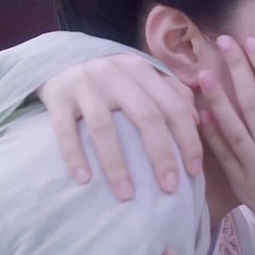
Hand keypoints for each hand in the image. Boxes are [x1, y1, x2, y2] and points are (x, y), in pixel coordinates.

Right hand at [37, 54, 202, 200]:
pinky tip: (84, 180)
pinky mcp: (57, 97)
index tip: (194, 172)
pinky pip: (64, 131)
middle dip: (161, 155)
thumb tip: (197, 121)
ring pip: (104, 128)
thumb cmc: (113, 78)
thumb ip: (172, 93)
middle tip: (169, 188)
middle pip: (145, 116)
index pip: (173, 106)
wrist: (61, 59)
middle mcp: (115, 73)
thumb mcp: (143, 77)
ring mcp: (84, 84)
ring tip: (127, 195)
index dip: (188, 140)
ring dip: (117, 165)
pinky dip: (74, 156)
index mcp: (142, 69)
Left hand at [198, 36, 254, 254]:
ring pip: (230, 129)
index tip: (252, 42)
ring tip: (201, 72)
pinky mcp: (244, 187)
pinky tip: (199, 114)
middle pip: (250, 104)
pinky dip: (211, 135)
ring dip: (215, 99)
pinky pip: (223, 157)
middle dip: (236, 70)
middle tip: (222, 42)